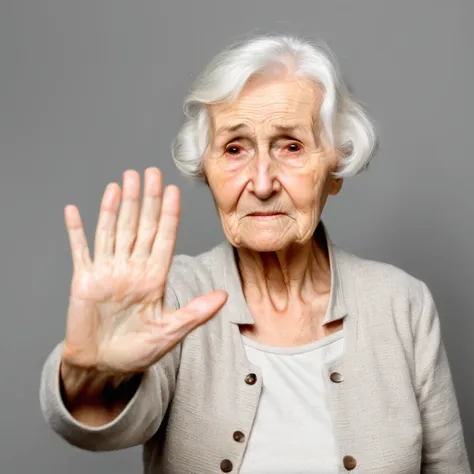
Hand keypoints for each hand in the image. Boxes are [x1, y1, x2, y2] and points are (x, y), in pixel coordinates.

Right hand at [60, 168, 226, 395]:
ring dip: (115, 206)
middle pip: (139, 227)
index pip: (163, 239)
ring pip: (113, 230)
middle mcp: (132, 269)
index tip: (173, 191)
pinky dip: (76, 231)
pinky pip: (80, 250)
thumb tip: (224, 296)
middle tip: (150, 173)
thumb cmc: (137, 351)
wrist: (103, 365)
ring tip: (121, 182)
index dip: (167, 215)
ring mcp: (107, 271)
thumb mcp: (171, 332)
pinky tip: (74, 210)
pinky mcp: (84, 280)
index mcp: (153, 278)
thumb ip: (195, 313)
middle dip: (145, 200)